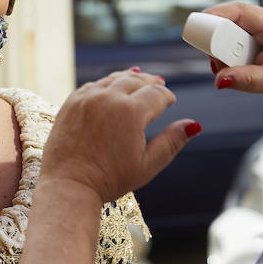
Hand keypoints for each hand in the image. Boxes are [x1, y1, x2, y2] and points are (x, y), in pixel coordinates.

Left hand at [40, 71, 197, 203]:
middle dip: (149, 82)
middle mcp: (108, 99)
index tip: (171, 99)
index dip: (166, 96)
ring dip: (128, 78)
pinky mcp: (70, 103)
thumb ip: (172, 142)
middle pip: (135, 81)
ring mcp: (86, 99)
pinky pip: (92, 86)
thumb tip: (194, 125)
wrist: (68, 185)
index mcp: (131, 112)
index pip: (156, 94)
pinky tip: (110, 87)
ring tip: (137, 78)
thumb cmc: (109, 179)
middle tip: (158, 82)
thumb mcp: (148, 164)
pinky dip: (105, 84)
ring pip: (112, 79)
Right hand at [202, 2, 262, 108]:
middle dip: (216, 39)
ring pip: (230, 27)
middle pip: (230, 19)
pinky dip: (229, 49)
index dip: (214, 15)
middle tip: (216, 62)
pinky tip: (234, 65)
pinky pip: (235, 34)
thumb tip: (219, 79)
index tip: (195, 26)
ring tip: (228, 68)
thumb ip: (243, 80)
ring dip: (222, 47)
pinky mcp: (260, 33)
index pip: (239, 11)